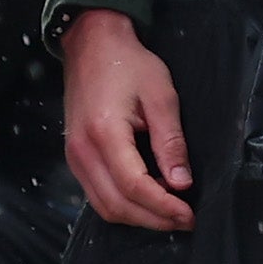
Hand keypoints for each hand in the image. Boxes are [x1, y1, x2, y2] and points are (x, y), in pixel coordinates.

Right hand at [62, 7, 191, 230]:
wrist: (92, 44)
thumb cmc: (127, 63)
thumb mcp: (160, 95)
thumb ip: (171, 141)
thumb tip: (182, 182)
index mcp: (104, 133)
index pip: (134, 187)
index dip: (163, 207)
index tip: (188, 214)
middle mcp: (82, 150)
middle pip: (117, 205)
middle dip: (153, 219)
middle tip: (184, 219)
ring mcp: (74, 156)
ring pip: (104, 206)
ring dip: (138, 217)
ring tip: (169, 212)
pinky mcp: (75, 158)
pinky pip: (97, 195)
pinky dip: (123, 204)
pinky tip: (147, 198)